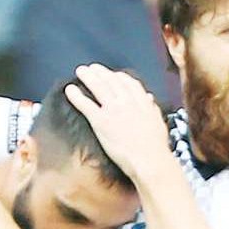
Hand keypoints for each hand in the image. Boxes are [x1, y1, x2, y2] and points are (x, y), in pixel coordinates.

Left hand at [66, 64, 171, 183]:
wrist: (149, 160)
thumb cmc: (156, 147)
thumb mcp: (158, 122)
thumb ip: (151, 108)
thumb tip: (149, 98)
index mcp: (141, 101)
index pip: (129, 82)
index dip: (119, 77)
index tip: (114, 74)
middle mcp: (127, 101)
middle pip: (111, 81)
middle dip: (101, 72)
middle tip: (92, 68)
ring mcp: (113, 110)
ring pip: (98, 87)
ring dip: (88, 77)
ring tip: (80, 71)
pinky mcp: (101, 121)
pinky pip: (86, 104)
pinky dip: (76, 96)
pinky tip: (69, 90)